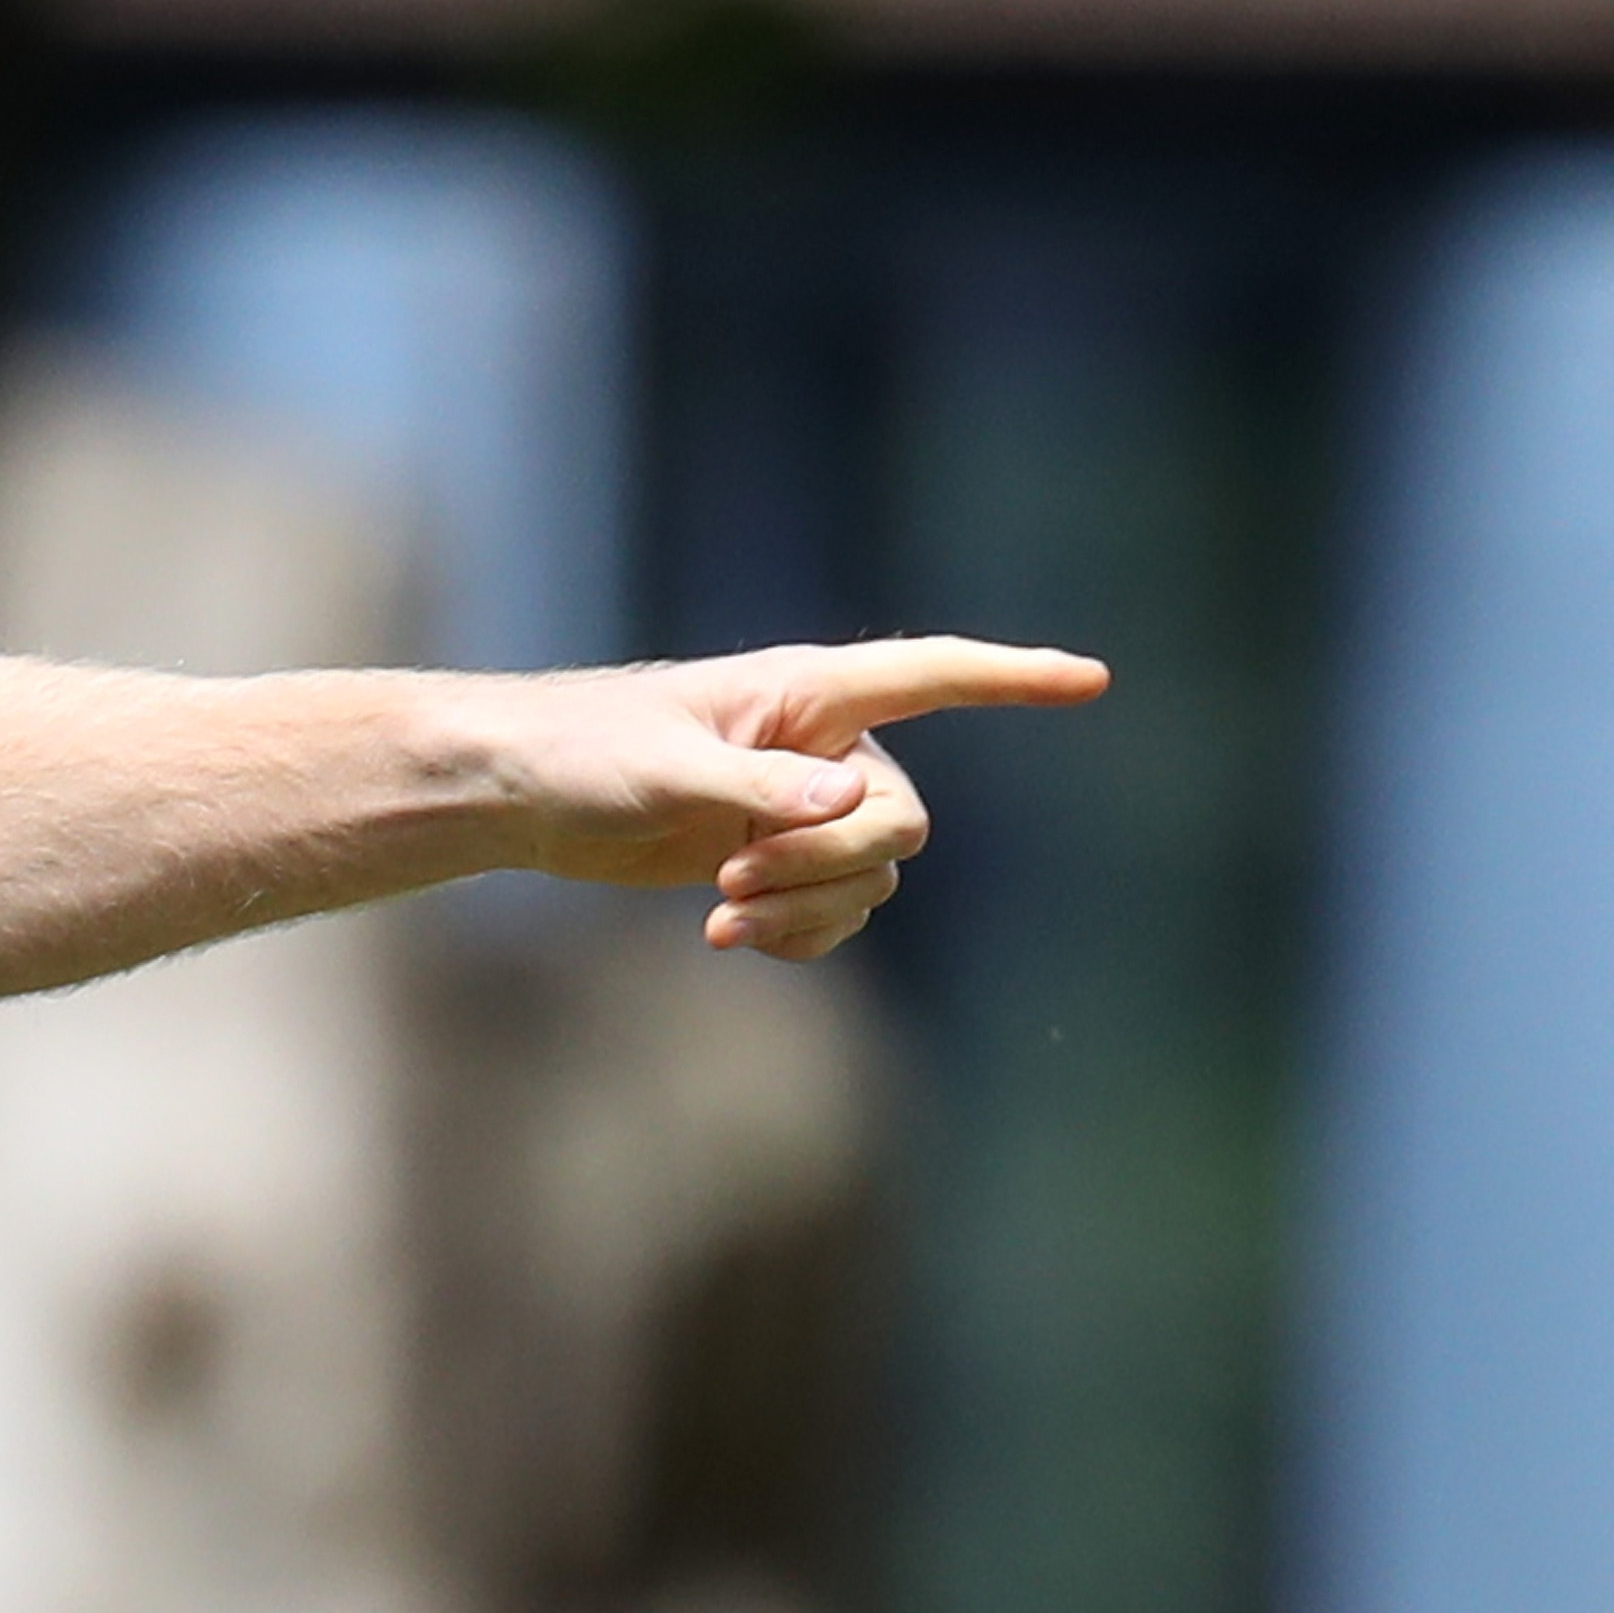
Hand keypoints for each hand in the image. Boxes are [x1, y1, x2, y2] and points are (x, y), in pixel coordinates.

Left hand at [500, 637, 1107, 960]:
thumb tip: (848, 804)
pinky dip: (798, 934)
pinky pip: (836, 910)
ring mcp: (801, 806)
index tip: (1092, 681)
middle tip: (737, 880)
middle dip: (831, 864)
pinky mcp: (773, 859)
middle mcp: (821, 747)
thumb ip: (758, 790)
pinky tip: (732, 938)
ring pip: (872, 875)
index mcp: (806, 692)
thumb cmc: (581, 752)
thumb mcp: (665, 770)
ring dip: (811, 909)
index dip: (1013, 679)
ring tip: (725, 914)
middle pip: (899, 818)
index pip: (933, 674)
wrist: (521, 792)